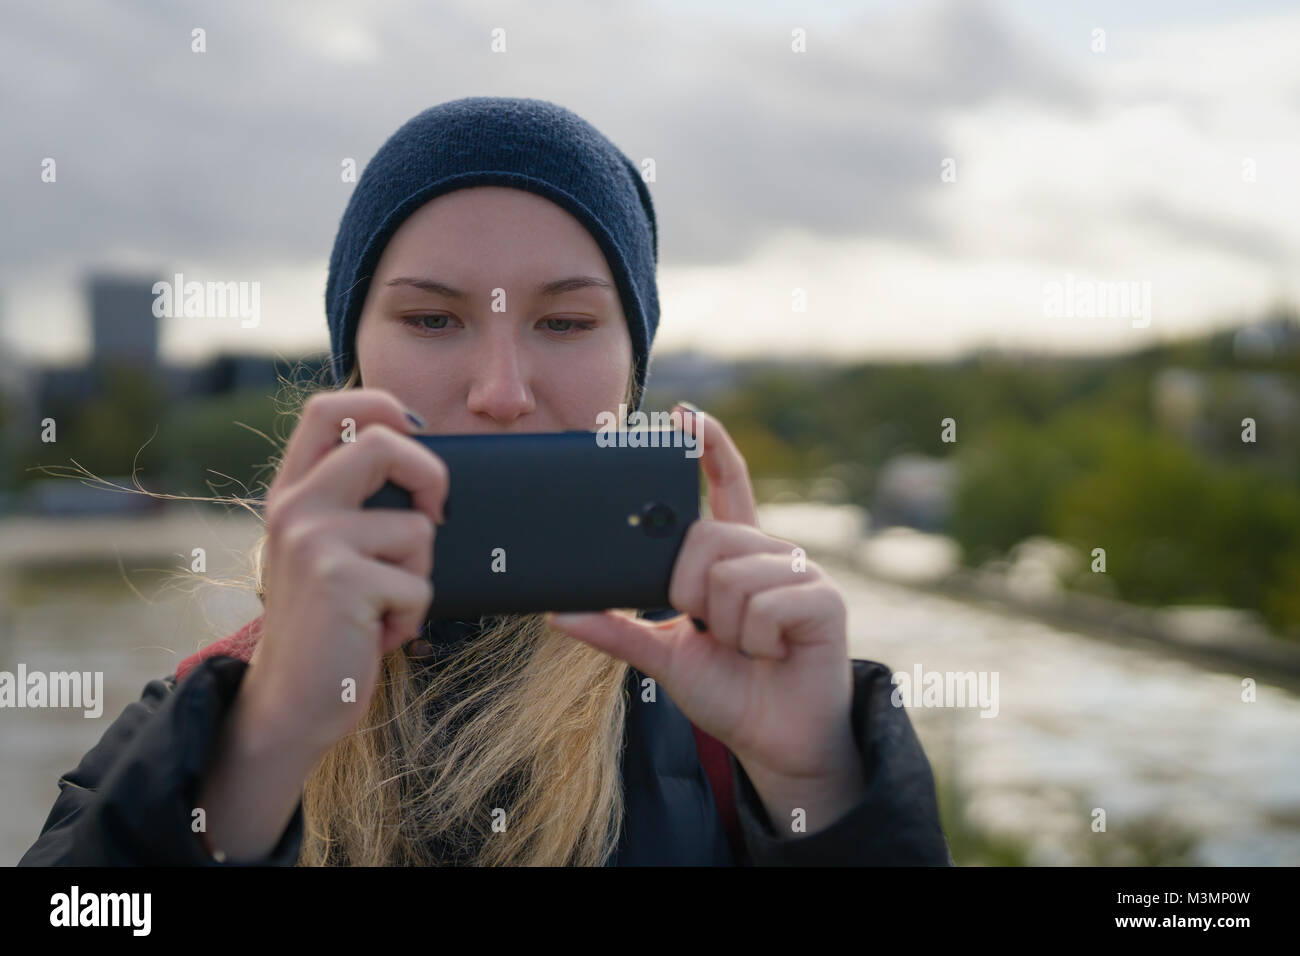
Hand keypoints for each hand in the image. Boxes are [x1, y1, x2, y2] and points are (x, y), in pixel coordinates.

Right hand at [247, 389, 448, 756]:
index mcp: (292, 493)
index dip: (381, 403)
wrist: (291, 705)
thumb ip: (356, 507)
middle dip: (432, 477)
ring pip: (417, 529)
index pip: (328, 409)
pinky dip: (412, 617)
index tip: (417, 433)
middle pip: (384, 442)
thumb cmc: (330, 627)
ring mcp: (313, 541)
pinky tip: (378, 634)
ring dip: (420, 576)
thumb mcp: (331, 553)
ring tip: (384, 606)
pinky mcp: (340, 580)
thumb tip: (426, 466)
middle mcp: (295, 508)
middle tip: (436, 516)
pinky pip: (419, 583)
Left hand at [547, 405, 865, 835]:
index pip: (727, 486)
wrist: (775, 742)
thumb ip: (617, 630)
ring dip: (725, 627)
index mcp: (735, 558)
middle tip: (709, 627)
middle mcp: (770, 554)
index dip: (709, 448)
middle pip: (707, 538)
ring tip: (746, 647)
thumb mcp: (663, 655)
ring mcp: (801, 574)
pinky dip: (754, 641)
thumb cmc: (727, 691)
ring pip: (730, 575)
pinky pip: (763, 605)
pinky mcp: (825, 600)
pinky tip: (773, 653)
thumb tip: (559, 612)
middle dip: (691, 593)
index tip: (686, 414)